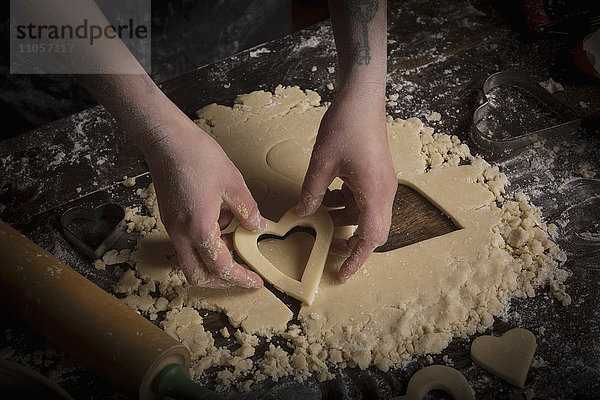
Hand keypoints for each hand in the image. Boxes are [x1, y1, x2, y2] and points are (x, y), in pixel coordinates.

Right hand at [141, 117, 264, 288]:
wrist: (166, 139)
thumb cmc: (197, 156)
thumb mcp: (233, 183)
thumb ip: (247, 211)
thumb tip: (257, 227)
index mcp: (199, 227)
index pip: (220, 267)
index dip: (240, 278)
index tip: (255, 281)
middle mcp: (181, 232)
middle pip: (197, 274)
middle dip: (220, 280)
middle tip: (241, 272)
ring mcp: (172, 226)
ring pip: (192, 258)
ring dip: (214, 254)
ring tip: (234, 228)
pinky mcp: (169, 217)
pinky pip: (188, 240)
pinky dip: (206, 239)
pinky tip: (220, 215)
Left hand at [297, 85, 396, 281]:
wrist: (362, 98)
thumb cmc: (346, 126)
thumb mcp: (322, 162)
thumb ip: (312, 192)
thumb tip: (301, 214)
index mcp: (374, 193)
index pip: (370, 238)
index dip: (356, 259)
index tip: (342, 273)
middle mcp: (384, 192)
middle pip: (373, 230)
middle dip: (351, 243)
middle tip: (328, 249)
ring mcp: (382, 183)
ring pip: (366, 215)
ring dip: (345, 221)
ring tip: (320, 219)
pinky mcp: (376, 175)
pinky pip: (364, 199)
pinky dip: (347, 204)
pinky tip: (327, 196)